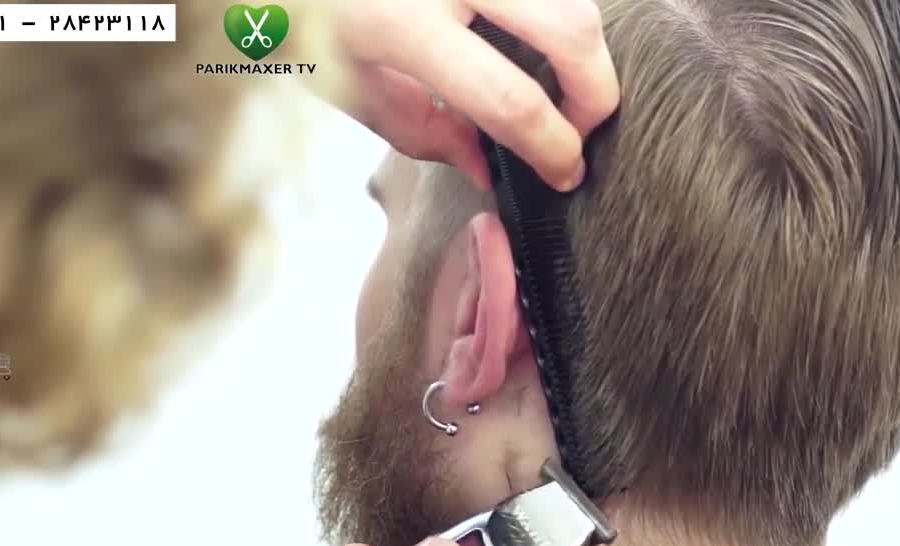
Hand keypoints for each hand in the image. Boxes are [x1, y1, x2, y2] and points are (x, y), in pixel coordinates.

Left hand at [335, 0, 619, 191]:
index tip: (565, 175)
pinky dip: (560, 20)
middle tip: (581, 130)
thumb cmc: (303, 16)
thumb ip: (425, 133)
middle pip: (571, 30)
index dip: (552, 147)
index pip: (510, 98)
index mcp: (400, 21)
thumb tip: (490, 169)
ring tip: (561, 88)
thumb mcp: (349, 86)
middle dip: (596, 93)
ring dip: (585, 50)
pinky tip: (539, 46)